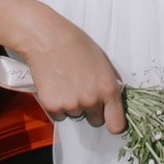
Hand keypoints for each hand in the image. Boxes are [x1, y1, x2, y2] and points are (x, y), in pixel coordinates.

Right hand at [7, 1, 125, 135]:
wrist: (47, 38)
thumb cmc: (75, 44)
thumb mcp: (103, 61)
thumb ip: (110, 83)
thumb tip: (115, 100)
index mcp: (108, 89)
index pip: (117, 125)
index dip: (114, 123)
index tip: (110, 120)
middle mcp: (91, 100)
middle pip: (96, 122)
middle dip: (91, 111)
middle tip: (81, 90)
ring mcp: (71, 105)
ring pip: (76, 116)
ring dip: (72, 105)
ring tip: (66, 82)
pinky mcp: (52, 106)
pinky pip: (59, 115)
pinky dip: (57, 105)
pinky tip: (55, 86)